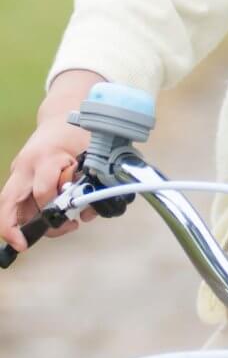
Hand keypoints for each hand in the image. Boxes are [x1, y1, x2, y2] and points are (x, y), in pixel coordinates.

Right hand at [0, 118, 96, 251]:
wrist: (60, 115)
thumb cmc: (77, 132)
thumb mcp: (89, 150)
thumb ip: (89, 177)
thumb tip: (89, 207)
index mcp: (45, 158)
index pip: (43, 191)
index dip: (53, 208)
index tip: (67, 220)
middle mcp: (26, 167)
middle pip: (8, 202)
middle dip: (13, 228)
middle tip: (27, 243)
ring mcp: (18, 172)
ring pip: (8, 205)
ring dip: (20, 224)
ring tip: (45, 232)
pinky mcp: (18, 177)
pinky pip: (15, 201)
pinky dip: (24, 215)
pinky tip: (40, 223)